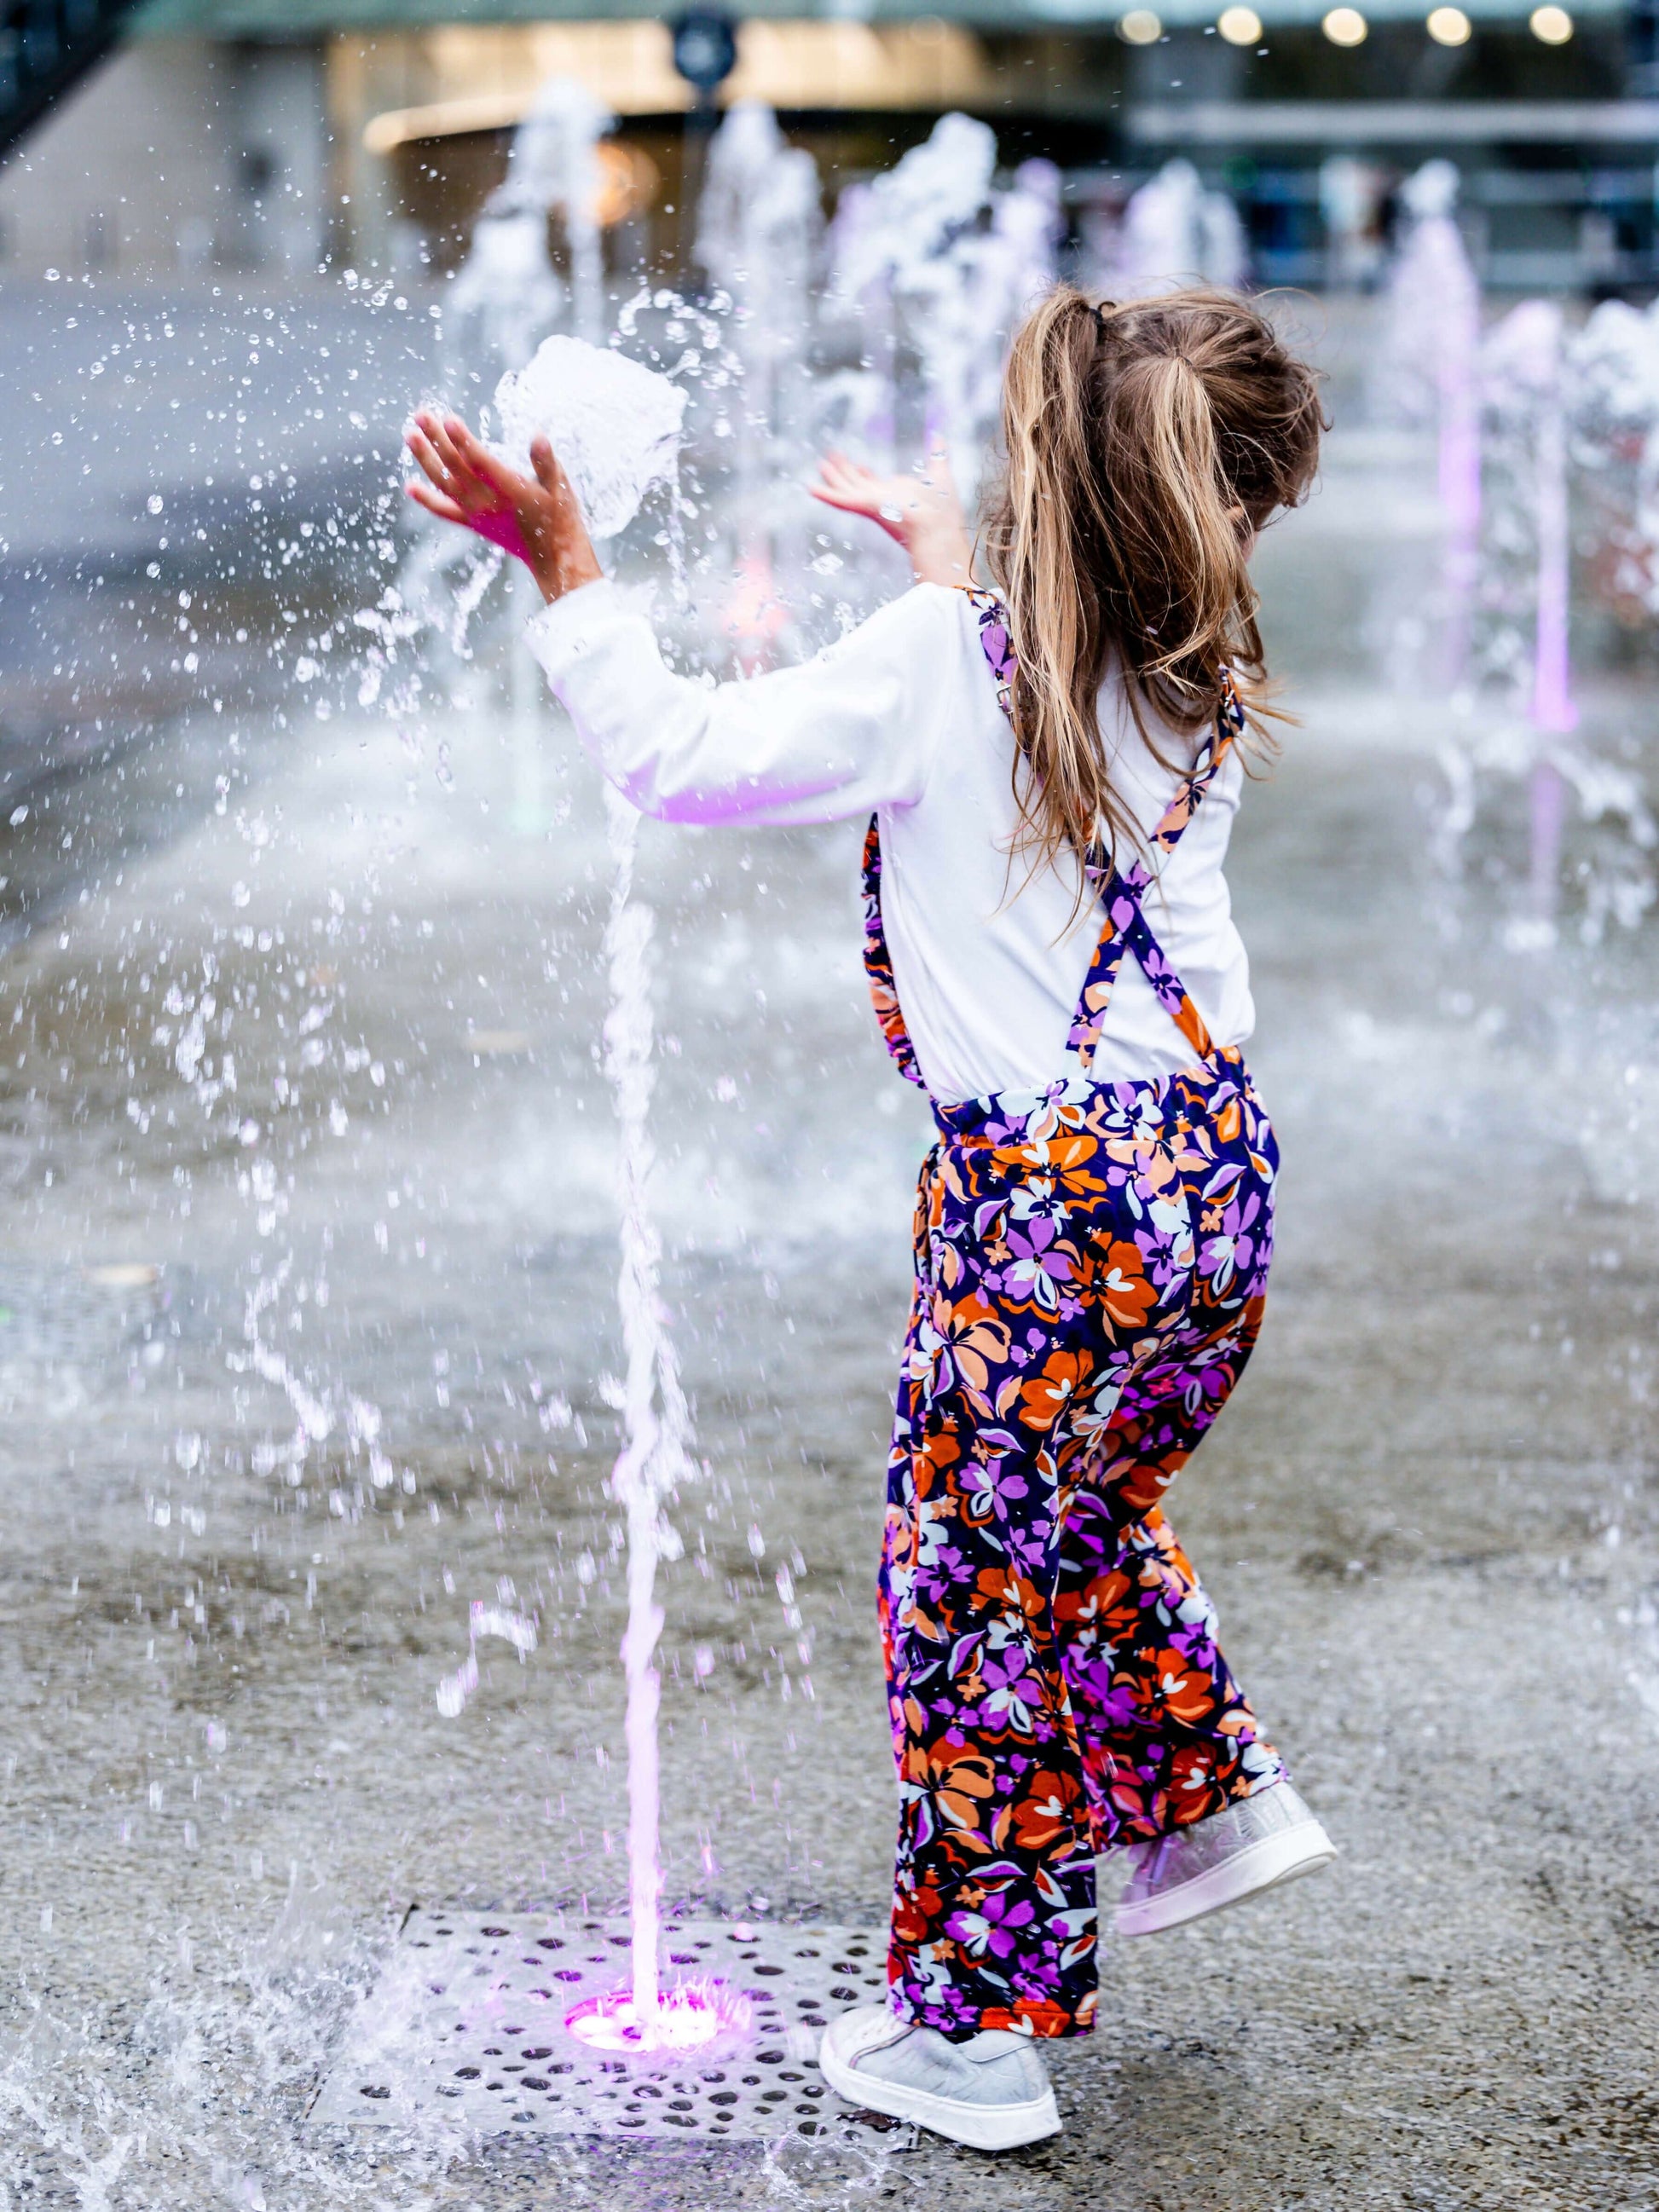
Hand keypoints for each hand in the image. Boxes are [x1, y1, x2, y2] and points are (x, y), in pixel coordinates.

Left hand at [404, 410, 602, 603]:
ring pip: (445, 484)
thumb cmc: (560, 518)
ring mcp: (478, 515)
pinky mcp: (474, 524)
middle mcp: (488, 503)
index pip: (480, 462)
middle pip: (456, 467)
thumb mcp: (561, 487)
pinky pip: (445, 511)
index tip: (448, 419)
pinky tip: (410, 486)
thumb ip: (547, 462)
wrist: (553, 558)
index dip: (463, 441)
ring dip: (426, 459)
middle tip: (420, 414)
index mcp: (510, 491)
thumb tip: (538, 436)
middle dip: (437, 440)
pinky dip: (428, 500)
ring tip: (410, 435)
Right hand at [807, 439, 972, 587]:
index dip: (866, 474)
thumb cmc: (942, 509)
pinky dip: (826, 494)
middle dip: (844, 471)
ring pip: (846, 489)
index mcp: (894, 495)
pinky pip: (840, 500)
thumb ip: (937, 455)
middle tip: (831, 457)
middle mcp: (880, 500)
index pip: (876, 484)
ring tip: (821, 464)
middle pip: (856, 483)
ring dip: (833, 477)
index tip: (859, 464)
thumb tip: (939, 437)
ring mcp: (871, 504)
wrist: (937, 525)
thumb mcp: (939, 474)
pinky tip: (811, 488)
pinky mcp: (864, 506)